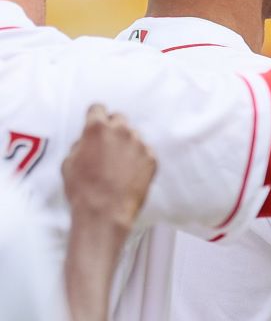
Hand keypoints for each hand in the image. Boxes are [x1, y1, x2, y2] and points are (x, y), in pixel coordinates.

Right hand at [63, 106, 154, 233]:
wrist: (105, 211)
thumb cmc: (82, 189)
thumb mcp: (69, 162)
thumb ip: (81, 144)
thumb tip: (88, 140)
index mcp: (97, 129)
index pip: (98, 108)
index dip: (95, 117)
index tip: (95, 123)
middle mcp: (121, 131)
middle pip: (119, 119)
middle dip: (112, 128)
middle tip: (107, 145)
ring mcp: (139, 144)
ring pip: (133, 135)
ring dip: (126, 143)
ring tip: (119, 163)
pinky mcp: (152, 159)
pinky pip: (145, 151)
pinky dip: (139, 158)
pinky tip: (130, 172)